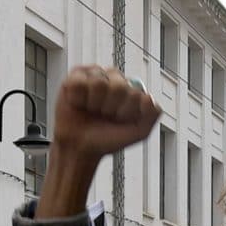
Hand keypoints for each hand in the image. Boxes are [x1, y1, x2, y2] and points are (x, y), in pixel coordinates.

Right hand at [42, 66, 161, 217]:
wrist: (81, 150)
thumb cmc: (109, 140)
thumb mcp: (138, 133)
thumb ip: (151, 115)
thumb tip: (149, 97)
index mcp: (130, 90)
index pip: (136, 91)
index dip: (128, 111)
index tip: (120, 122)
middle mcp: (113, 79)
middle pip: (120, 85)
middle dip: (113, 108)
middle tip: (104, 118)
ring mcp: (93, 76)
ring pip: (102, 82)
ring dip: (96, 103)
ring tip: (92, 112)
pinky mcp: (74, 78)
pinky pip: (82, 79)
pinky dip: (81, 96)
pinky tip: (79, 103)